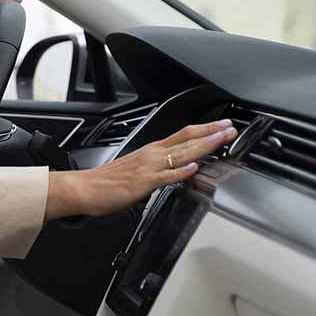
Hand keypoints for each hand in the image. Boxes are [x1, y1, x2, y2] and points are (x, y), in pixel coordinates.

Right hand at [47, 120, 236, 218]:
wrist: (85, 188)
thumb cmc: (107, 181)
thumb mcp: (137, 168)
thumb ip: (158, 168)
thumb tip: (175, 168)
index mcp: (151, 151)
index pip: (183, 135)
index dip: (205, 130)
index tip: (222, 126)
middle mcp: (152, 155)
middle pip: (187, 140)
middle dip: (211, 134)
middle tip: (230, 129)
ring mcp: (148, 168)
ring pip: (181, 154)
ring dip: (202, 146)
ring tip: (220, 141)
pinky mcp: (143, 183)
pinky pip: (165, 177)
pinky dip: (180, 171)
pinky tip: (192, 167)